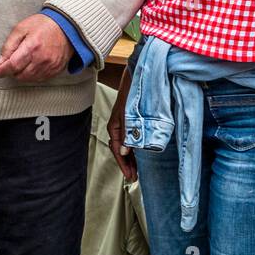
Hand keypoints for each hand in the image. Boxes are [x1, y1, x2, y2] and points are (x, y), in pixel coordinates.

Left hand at [0, 14, 70, 82]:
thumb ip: (9, 45)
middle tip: (11, 63)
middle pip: (20, 75)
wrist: (66, 26)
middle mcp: (42, 59)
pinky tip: (31, 66)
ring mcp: (50, 66)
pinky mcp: (56, 70)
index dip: (1, 71)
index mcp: (32, 47)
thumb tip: (0, 61)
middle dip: (12, 72)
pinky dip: (32, 75)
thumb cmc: (42, 25)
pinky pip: (40, 79)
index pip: (12, 65)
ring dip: (22, 74)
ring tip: (22, 63)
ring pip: (29, 79)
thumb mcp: (21, 28)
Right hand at [107, 66, 137, 181]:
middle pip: (120, 149)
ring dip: (131, 157)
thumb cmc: (134, 94)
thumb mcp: (130, 116)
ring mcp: (124, 123)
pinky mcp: (130, 119)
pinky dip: (134, 148)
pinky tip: (140, 153)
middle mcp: (117, 126)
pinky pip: (130, 138)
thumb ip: (128, 133)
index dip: (124, 165)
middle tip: (135, 178)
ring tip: (137, 170)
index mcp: (115, 126)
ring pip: (126, 144)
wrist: (138, 75)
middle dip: (127, 164)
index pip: (117, 150)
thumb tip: (124, 151)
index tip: (131, 177)